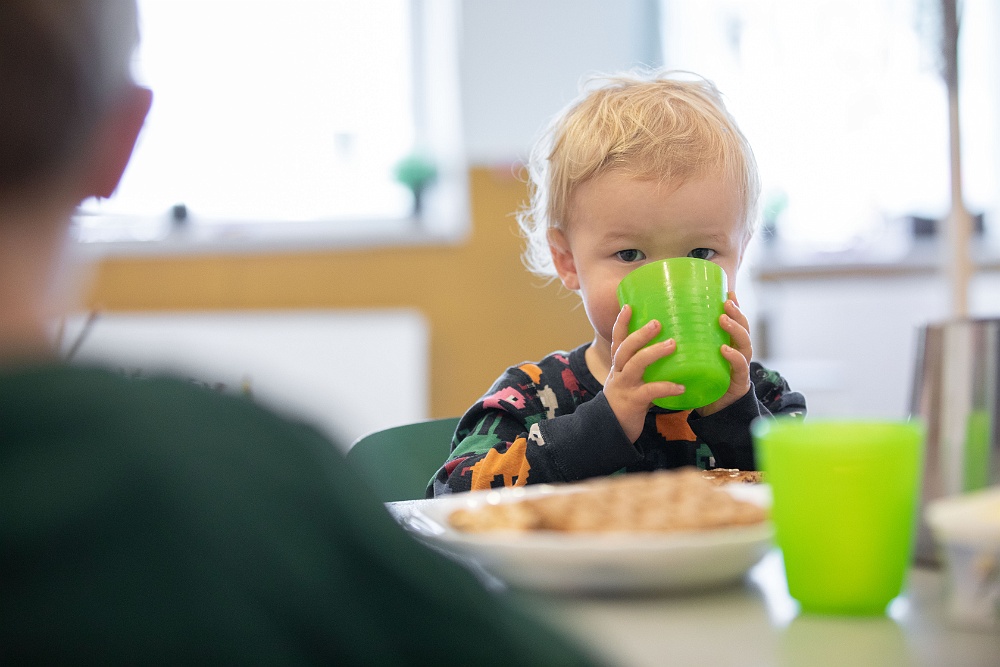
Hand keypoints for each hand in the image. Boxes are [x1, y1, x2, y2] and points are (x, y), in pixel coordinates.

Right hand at [604, 304, 685, 441]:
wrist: (610, 431)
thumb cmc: (626, 402)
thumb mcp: (628, 381)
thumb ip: (642, 368)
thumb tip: (667, 351)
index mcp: (618, 366)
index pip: (617, 340)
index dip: (621, 323)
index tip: (628, 305)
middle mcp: (618, 373)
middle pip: (625, 348)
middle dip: (640, 334)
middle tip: (657, 323)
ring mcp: (624, 386)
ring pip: (635, 364)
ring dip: (653, 353)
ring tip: (672, 345)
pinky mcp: (633, 402)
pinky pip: (650, 392)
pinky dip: (666, 388)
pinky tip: (681, 387)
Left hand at [696, 291, 752, 416]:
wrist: (709, 413)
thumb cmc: (699, 382)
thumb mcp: (693, 359)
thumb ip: (684, 343)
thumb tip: (658, 320)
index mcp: (728, 346)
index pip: (735, 323)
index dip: (735, 307)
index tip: (727, 292)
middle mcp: (737, 354)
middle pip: (744, 329)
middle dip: (737, 314)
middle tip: (726, 302)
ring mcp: (740, 369)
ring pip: (745, 345)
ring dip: (735, 330)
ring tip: (723, 319)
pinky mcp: (738, 384)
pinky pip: (739, 369)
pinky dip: (733, 358)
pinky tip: (724, 350)